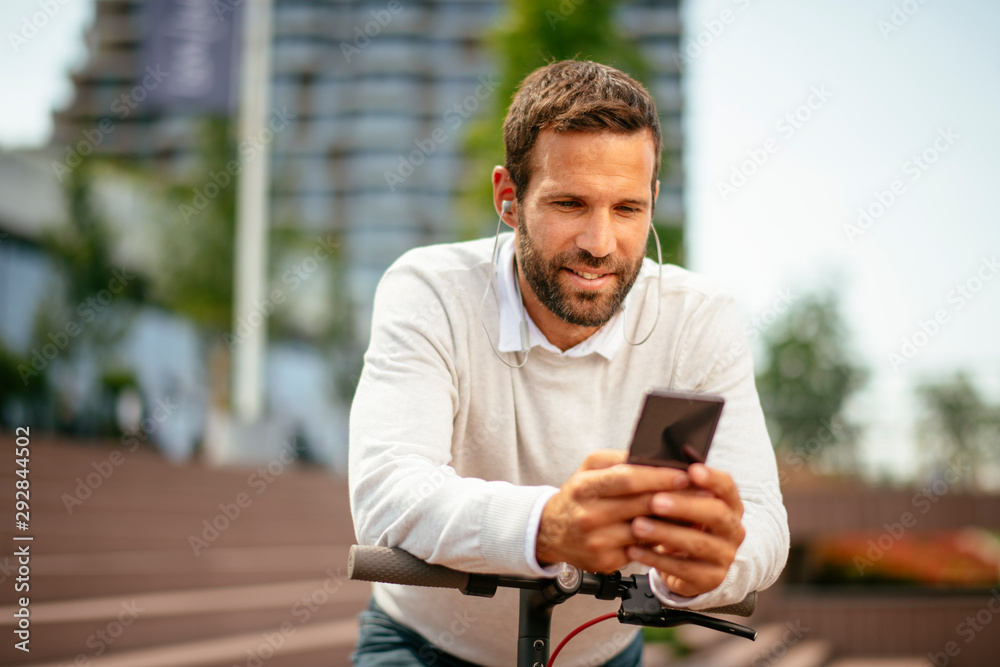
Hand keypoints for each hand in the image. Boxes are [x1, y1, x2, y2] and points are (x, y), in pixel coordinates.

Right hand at [536, 450, 687, 572]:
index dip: (659, 477)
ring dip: (673, 522)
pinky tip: (674, 532)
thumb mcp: (588, 470)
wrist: (550, 532)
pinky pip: (641, 550)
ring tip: (694, 512)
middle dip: (675, 498)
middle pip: (641, 505)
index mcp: (585, 487)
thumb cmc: (577, 496)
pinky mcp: (606, 562)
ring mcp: (597, 542)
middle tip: (701, 492)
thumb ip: (616, 459)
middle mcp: (589, 516)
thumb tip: (651, 457)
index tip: (684, 475)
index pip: (628, 479)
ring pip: (646, 530)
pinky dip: (660, 541)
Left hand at [626, 463, 744, 596]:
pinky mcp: (710, 579)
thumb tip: (657, 463)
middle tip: (655, 501)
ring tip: (637, 526)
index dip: (711, 478)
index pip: (727, 487)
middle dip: (684, 506)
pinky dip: (655, 559)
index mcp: (729, 505)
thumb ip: (679, 487)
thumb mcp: (686, 506)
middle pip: (716, 514)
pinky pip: (682, 569)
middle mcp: (733, 530)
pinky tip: (635, 551)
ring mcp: (724, 556)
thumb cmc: (685, 526)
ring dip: (665, 533)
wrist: (694, 567)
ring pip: (698, 543)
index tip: (691, 470)